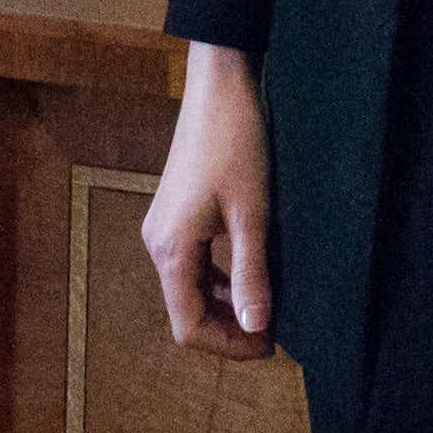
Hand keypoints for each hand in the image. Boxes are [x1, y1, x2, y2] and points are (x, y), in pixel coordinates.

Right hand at [141, 44, 276, 360]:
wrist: (220, 87)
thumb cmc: (237, 143)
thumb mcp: (252, 213)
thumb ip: (252, 273)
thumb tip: (257, 328)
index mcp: (170, 250)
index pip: (187, 327)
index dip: (228, 346)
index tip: (269, 344)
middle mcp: (158, 245)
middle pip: (186, 311)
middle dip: (228, 329)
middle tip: (274, 332)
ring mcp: (164, 229)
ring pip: (190, 288)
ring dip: (225, 304)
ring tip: (268, 306)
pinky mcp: (176, 215)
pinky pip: (194, 264)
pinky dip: (220, 279)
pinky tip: (252, 274)